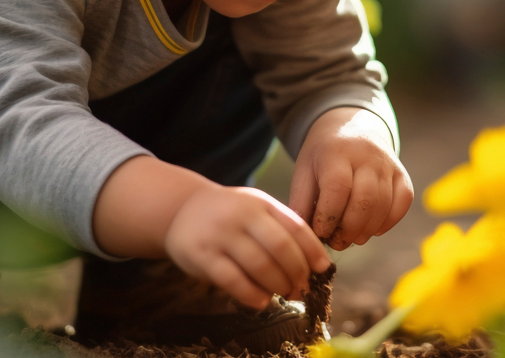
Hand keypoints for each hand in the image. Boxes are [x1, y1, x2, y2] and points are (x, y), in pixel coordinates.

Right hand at [165, 186, 331, 308]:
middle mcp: (241, 214)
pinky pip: (232, 280)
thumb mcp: (255, 210)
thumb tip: (315, 264)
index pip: (296, 226)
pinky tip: (262, 301)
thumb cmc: (228, 215)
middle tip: (302, 288)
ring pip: (259, 265)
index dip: (313, 251)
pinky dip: (252, 295)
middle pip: (280, 247)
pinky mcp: (200, 255)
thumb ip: (281, 229)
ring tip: (283, 294)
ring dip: (277, 285)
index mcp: (261, 203)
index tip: (323, 269)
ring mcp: (219, 234)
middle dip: (297, 272)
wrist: (181, 210)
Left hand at [290, 107, 411, 249]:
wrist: (349, 129)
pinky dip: (388, 223)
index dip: (328, 217)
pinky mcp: (402, 174)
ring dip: (367, 231)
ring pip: (383, 206)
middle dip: (349, 230)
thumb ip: (301, 204)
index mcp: (337, 152)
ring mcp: (388, 164)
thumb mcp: (303, 173)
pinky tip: (372, 229)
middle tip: (336, 242)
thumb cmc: (322, 158)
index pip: (337, 188)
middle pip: (364, 200)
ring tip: (351, 238)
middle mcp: (367, 155)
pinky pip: (402, 203)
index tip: (320, 232)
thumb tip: (305, 238)